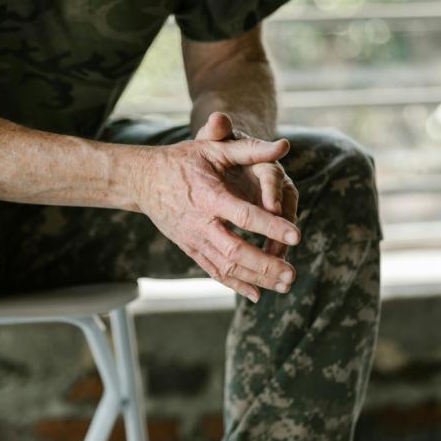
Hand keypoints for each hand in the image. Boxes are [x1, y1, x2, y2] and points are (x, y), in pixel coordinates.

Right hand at [134, 134, 299, 302]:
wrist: (143, 180)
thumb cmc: (182, 160)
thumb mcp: (213, 149)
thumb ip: (249, 149)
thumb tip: (284, 146)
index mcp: (209, 196)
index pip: (243, 215)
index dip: (270, 226)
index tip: (296, 235)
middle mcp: (200, 223)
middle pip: (235, 251)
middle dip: (265, 265)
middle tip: (293, 274)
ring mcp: (194, 239)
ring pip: (226, 267)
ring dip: (256, 278)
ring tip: (285, 285)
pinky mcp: (190, 249)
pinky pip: (214, 271)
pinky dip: (235, 285)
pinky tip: (257, 295)